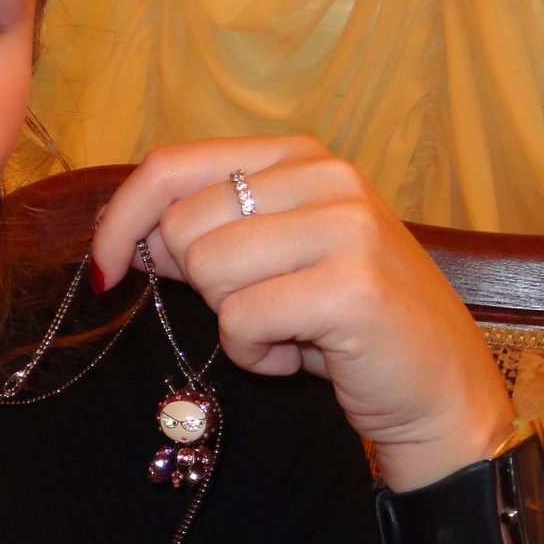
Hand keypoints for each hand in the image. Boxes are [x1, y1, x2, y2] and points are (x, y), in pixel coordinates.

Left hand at [91, 137, 514, 490]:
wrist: (438, 387)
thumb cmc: (344, 323)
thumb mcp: (272, 258)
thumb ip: (208, 231)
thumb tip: (125, 233)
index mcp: (298, 156)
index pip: (170, 165)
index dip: (121, 221)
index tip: (105, 270)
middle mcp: (326, 175)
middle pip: (182, 226)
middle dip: (202, 286)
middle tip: (262, 307)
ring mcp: (345, 226)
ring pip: (208, 271)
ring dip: (233, 323)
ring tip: (290, 328)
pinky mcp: (350, 286)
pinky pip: (240, 322)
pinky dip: (257, 355)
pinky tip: (303, 354)